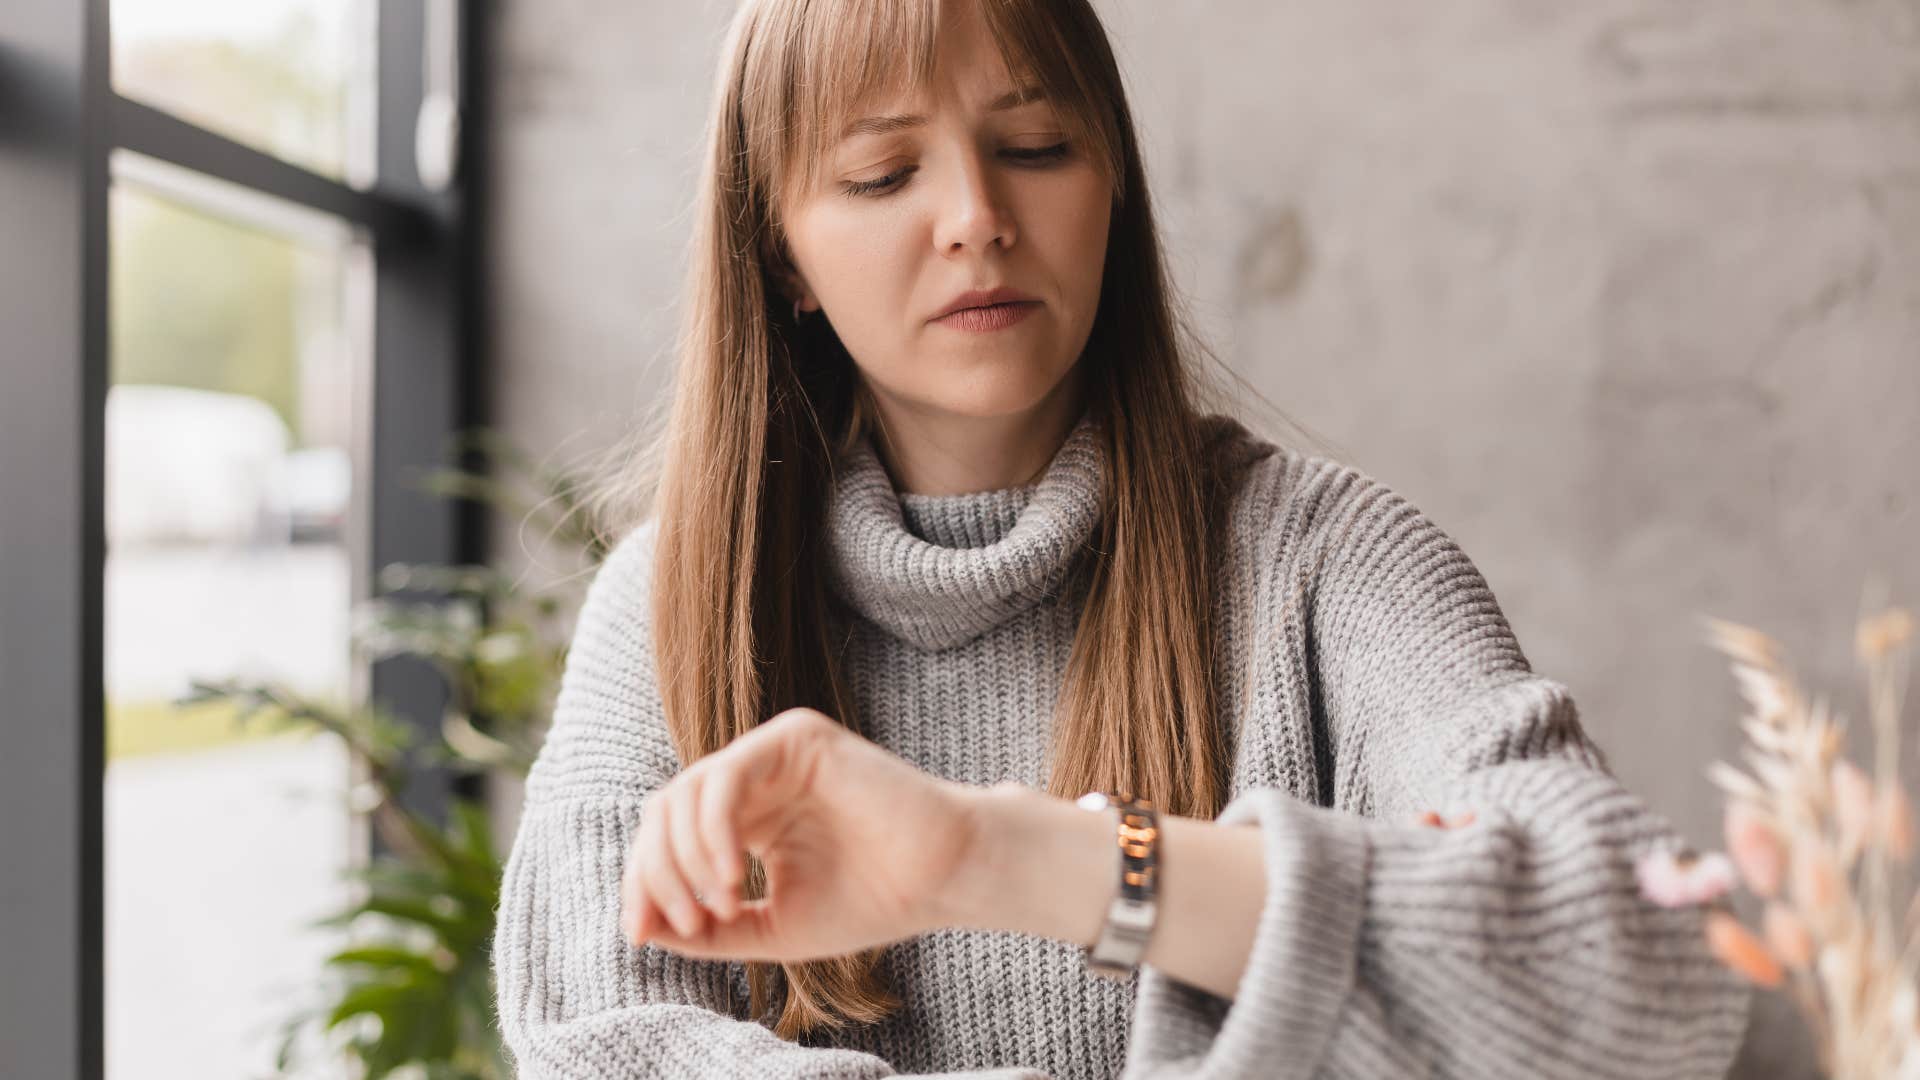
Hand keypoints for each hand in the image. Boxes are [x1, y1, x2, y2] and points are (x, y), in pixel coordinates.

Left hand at [619, 707, 981, 962]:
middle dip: (657, 873)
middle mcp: (752, 779)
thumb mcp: (771, 927)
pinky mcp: (796, 738)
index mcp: (744, 817)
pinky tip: (734, 875)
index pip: (666, 839)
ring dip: (685, 858)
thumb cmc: (871, 900)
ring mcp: (772, 754)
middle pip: (664, 813)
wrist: (942, 878)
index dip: (644, 884)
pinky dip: (714, 830)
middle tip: (684, 925)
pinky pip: (724, 776)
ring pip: (684, 793)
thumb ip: (708, 928)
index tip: (642, 935)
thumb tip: (641, 928)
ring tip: (721, 905)